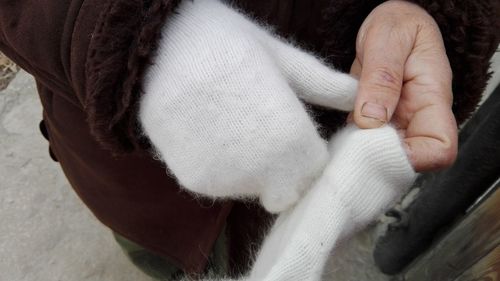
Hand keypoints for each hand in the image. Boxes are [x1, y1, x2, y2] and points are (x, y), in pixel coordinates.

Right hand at [140, 0, 357, 212]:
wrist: (155, 46)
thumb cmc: (226, 43)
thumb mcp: (281, 56)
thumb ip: (323, 84)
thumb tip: (359, 97)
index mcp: (291, 138)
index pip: (314, 169)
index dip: (307, 150)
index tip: (292, 128)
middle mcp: (261, 169)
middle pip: (286, 185)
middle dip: (283, 166)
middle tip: (261, 126)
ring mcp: (225, 178)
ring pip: (253, 187)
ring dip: (250, 166)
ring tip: (232, 121)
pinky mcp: (194, 180)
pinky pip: (220, 183)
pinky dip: (220, 165)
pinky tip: (209, 129)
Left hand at [350, 0, 457, 171]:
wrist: (390, 22)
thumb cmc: (398, 24)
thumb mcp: (388, 39)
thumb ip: (381, 78)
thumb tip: (371, 120)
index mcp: (432, 98)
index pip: (440, 148)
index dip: (413, 157)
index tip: (378, 143)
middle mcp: (417, 117)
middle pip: (410, 161)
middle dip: (378, 157)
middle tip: (351, 138)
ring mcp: (397, 122)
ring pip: (384, 156)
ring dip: (360, 151)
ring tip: (342, 133)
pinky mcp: (377, 123)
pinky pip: (365, 144)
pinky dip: (350, 142)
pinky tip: (338, 132)